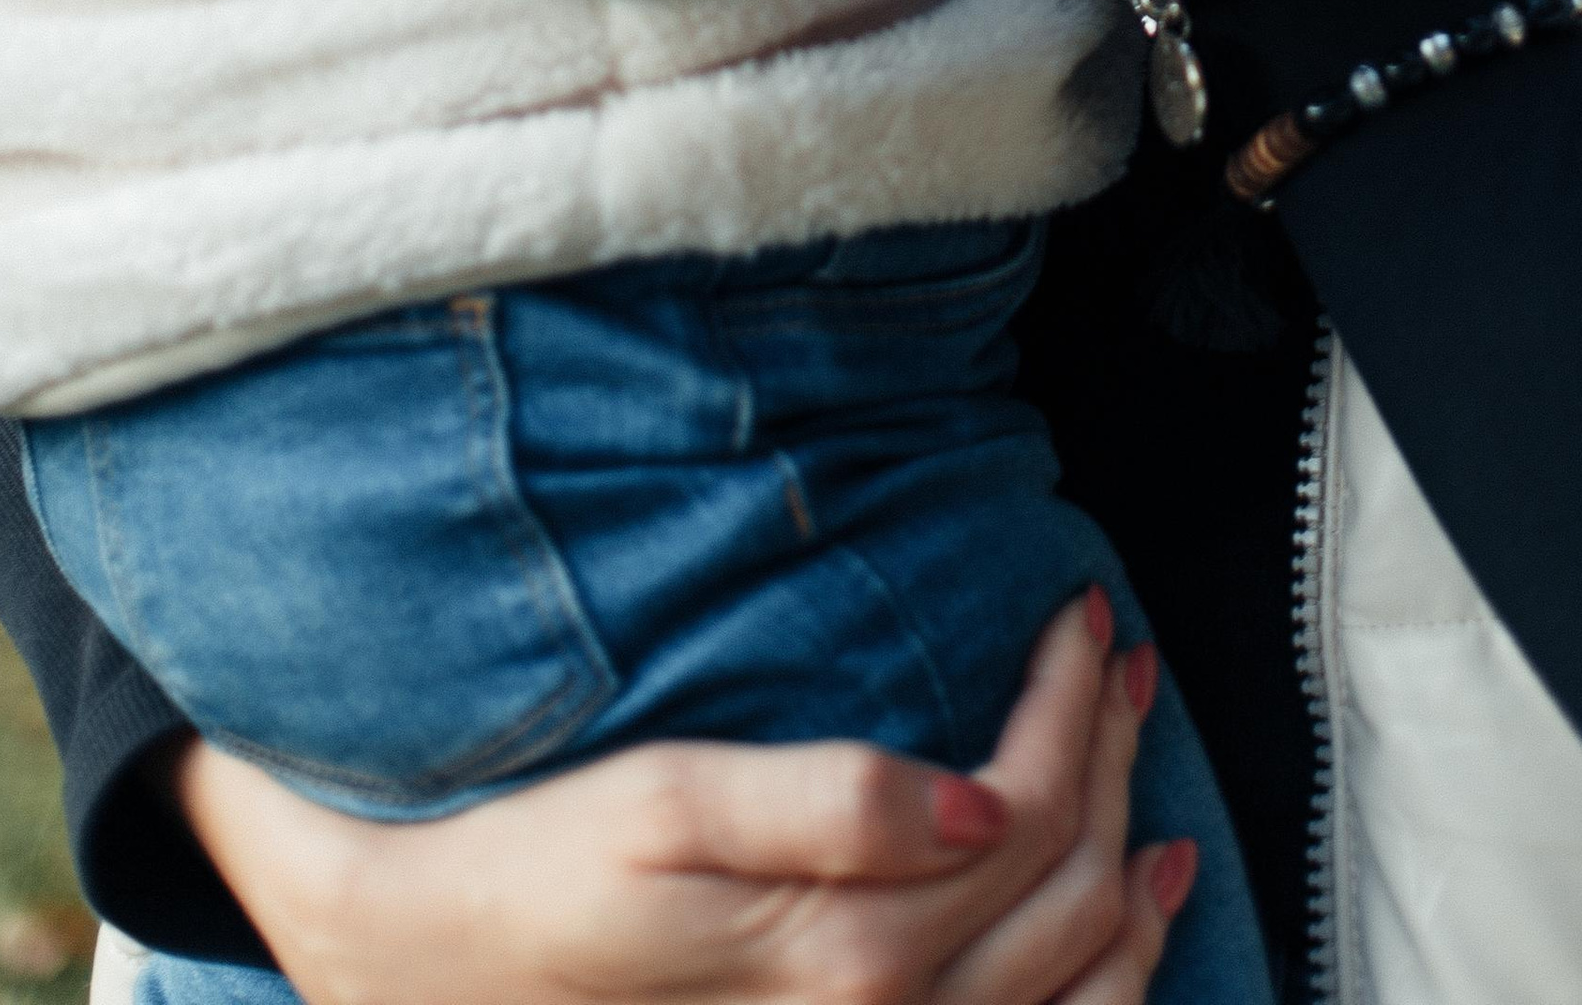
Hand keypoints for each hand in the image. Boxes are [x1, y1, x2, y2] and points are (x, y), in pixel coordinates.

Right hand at [172, 591, 1193, 1004]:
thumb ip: (834, 801)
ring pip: (1071, 986)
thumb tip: (984, 791)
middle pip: (1064, 888)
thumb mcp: (666, 805)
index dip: (1071, 702)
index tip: (1082, 614)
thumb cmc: (536, 877)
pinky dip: (1097, 989)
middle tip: (1122, 660)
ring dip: (1130, 884)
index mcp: (847, 953)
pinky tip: (1117, 942)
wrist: (420, 977)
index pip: (1025, 806)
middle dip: (1111, 762)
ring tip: (1162, 810)